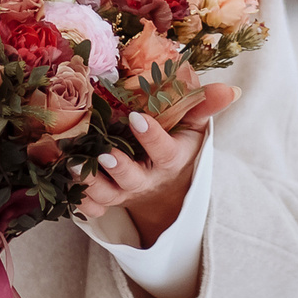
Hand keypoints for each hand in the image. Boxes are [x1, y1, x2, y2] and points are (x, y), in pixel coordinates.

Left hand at [75, 84, 239, 243]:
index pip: (164, 151)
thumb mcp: (194, 126)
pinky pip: (93, 208)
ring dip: (90, 183)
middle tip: (104, 154)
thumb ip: (205, 106)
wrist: (166, 186)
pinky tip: (67, 189)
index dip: (151, 137)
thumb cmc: (178, 144)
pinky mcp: (108, 200)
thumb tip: (230, 89)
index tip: (137, 117)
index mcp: (170, 159)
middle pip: (133, 179)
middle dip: (118, 168)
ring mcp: (125, 192)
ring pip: (108, 195)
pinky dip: (80, 203)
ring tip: (73, 165)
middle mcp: (147, 179)